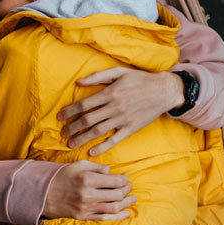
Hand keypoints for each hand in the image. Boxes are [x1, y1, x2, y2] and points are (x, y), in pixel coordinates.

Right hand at [42, 160, 136, 219]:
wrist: (43, 193)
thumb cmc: (62, 176)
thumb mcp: (78, 165)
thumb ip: (97, 167)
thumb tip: (111, 173)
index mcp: (87, 179)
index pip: (115, 181)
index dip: (125, 180)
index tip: (126, 178)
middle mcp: (88, 194)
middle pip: (117, 195)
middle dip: (127, 191)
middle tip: (130, 187)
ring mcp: (86, 208)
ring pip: (113, 208)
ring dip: (126, 203)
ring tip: (132, 199)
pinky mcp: (83, 217)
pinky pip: (105, 218)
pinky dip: (118, 216)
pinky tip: (126, 212)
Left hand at [59, 68, 183, 155]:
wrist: (163, 90)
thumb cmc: (140, 79)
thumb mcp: (119, 72)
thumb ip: (98, 77)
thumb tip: (79, 82)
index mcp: (110, 93)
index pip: (84, 104)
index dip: (69, 111)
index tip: (60, 117)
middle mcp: (115, 107)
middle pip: (88, 120)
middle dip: (72, 127)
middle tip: (62, 133)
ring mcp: (123, 119)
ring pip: (98, 131)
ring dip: (82, 138)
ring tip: (71, 144)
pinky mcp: (131, 128)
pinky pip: (114, 140)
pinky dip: (102, 147)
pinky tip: (92, 152)